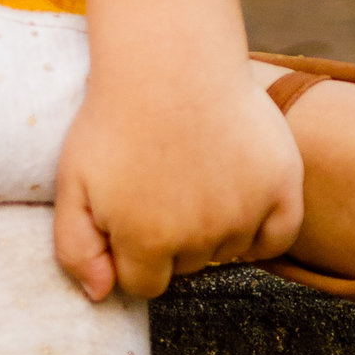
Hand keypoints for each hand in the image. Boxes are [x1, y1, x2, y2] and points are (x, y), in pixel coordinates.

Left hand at [53, 49, 303, 302]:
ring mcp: (245, 213)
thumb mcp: (71, 183)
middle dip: (171, 238)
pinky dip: (260, 229)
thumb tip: (102, 295)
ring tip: (193, 173)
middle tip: (161, 183)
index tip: (130, 215)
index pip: (144, 284)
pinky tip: (236, 200)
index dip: (133, 253)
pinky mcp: (283, 187)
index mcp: (147, 242)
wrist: (169, 59)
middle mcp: (201, 238)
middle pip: (187, 266)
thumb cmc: (114, 119)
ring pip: (229, 249)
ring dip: (213, 227)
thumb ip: (77, 249)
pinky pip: (277, 238)